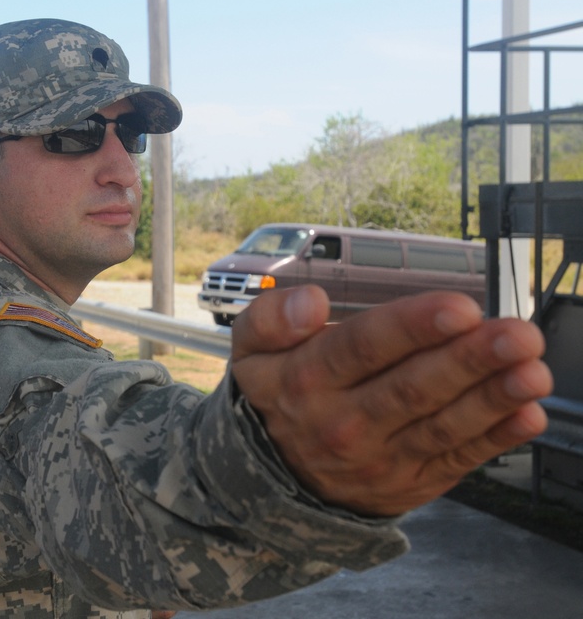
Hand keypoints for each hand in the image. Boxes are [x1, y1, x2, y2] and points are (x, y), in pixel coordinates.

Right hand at [230, 286, 550, 515]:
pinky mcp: (411, 482)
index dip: (412, 328)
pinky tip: (527, 416)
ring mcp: (381, 458)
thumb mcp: (250, 349)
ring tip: (533, 372)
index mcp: (306, 379)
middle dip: (469, 360)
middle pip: (411, 388)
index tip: (459, 308)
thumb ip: (272, 316)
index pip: (362, 348)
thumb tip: (312, 302)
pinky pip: (456, 459)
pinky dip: (496, 439)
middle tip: (516, 335)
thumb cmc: (275, 395)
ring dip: (493, 399)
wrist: (273, 478)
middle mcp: (344, 422)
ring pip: (441, 425)